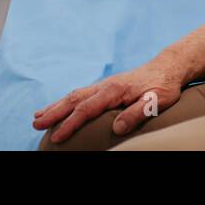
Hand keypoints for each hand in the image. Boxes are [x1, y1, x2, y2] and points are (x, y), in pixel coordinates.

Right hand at [33, 56, 187, 142]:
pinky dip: (67, 101)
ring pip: (75, 95)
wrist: (168, 67)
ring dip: (56, 106)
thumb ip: (136, 113)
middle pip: (74, 99)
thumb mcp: (156, 101)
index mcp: (114, 90)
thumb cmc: (163, 86)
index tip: (57, 136)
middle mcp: (105, 86)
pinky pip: (82, 94)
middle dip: (54, 112)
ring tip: (38, 116)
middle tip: (35, 123)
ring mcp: (104, 85)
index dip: (70, 124)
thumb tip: (117, 127)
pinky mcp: (107, 87)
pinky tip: (60, 107)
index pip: (87, 109)